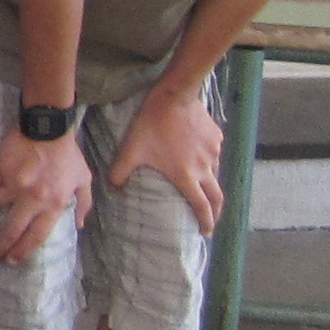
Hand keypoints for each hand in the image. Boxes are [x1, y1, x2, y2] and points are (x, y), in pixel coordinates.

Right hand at [0, 128, 93, 265]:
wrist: (48, 127)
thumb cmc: (67, 154)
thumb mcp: (83, 179)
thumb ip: (84, 203)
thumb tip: (80, 225)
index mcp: (54, 204)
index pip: (37, 235)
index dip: (23, 250)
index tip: (13, 259)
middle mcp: (32, 199)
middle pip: (12, 229)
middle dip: (0, 245)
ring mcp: (13, 185)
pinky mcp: (0, 170)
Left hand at [107, 80, 226, 231]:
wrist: (174, 96)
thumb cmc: (151, 125)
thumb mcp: (131, 150)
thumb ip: (120, 171)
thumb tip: (112, 188)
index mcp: (186, 176)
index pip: (201, 206)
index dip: (205, 221)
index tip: (206, 233)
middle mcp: (204, 168)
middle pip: (217, 197)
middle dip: (216, 212)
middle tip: (212, 220)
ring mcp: (213, 152)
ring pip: (215, 173)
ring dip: (210, 183)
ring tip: (202, 186)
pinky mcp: (216, 137)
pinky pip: (214, 153)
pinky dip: (208, 159)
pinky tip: (199, 154)